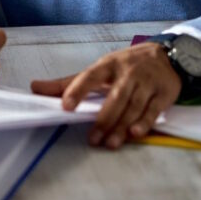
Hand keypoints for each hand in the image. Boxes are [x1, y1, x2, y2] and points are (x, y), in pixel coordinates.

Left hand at [29, 42, 181, 148]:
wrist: (165, 56)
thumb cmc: (125, 65)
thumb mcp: (98, 69)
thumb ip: (69, 82)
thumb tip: (35, 87)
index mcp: (107, 65)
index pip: (90, 76)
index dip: (77, 90)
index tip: (66, 106)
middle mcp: (127, 73)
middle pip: (115, 97)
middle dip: (104, 119)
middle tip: (92, 139)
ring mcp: (146, 83)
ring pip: (133, 106)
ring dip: (121, 126)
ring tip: (110, 143)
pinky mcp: (163, 94)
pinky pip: (153, 110)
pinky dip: (144, 122)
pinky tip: (134, 133)